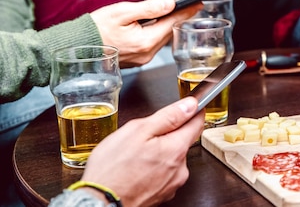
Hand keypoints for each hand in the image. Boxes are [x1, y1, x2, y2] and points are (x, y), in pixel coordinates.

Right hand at [80, 97, 203, 206]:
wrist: (99, 203)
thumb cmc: (113, 170)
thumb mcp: (138, 131)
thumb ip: (168, 116)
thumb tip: (189, 105)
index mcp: (176, 149)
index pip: (197, 123)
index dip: (192, 111)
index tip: (188, 106)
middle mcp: (180, 168)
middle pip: (181, 141)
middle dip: (165, 135)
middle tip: (142, 137)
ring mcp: (172, 183)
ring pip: (170, 158)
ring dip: (158, 153)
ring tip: (134, 157)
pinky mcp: (162, 194)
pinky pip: (162, 174)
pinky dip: (152, 169)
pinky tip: (134, 170)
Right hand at [90, 0, 201, 66]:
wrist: (77, 46)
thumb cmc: (95, 29)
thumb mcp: (122, 12)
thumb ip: (148, 8)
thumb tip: (170, 3)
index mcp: (145, 41)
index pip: (173, 23)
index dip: (187, 12)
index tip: (199, 3)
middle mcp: (146, 53)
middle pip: (169, 31)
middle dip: (179, 17)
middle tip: (191, 5)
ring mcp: (142, 58)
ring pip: (161, 38)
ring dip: (167, 25)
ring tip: (175, 12)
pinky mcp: (136, 60)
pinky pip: (152, 44)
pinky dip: (156, 33)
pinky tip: (156, 24)